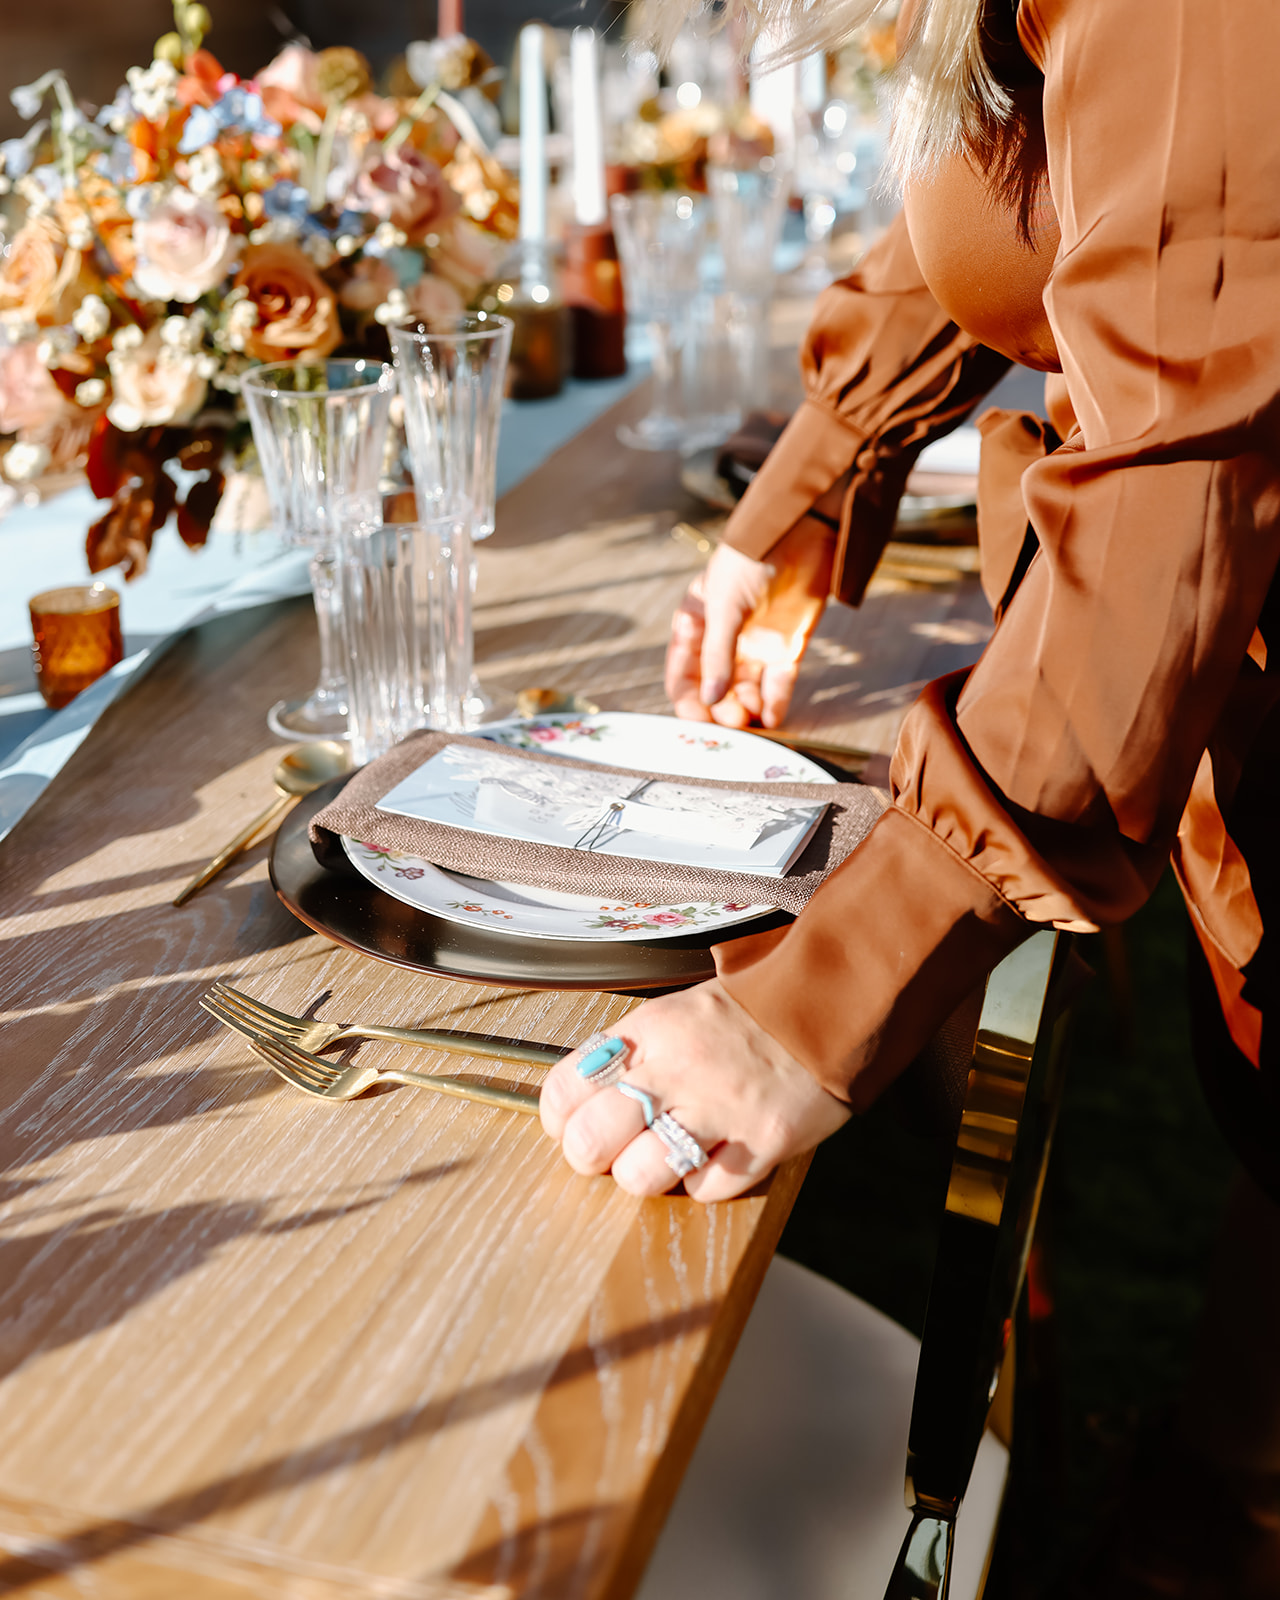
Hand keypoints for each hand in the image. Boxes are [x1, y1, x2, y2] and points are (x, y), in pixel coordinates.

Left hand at [539, 978, 849, 1200]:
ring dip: (646, 1176)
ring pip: (641, 1175)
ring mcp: (721, 1107)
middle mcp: (677, 1068)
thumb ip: (628, 1054)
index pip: (565, 1087)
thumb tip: (578, 1104)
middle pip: (591, 1140)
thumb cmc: (744, 1017)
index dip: (560, 1118)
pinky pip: (705, 1190)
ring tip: (665, 1156)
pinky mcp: (763, 1141)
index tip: (572, 1124)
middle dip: (592, 1156)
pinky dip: (704, 1183)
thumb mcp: (675, 1014)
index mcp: (648, 1031)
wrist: (828, 1007)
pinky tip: (716, 1156)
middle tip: (612, 1151)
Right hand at [665, 517, 834, 729]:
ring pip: (745, 690)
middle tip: (731, 723)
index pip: (683, 673)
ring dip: (746, 709)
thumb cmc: (753, 558)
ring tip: (752, 720)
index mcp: (697, 624)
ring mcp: (755, 644)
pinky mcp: (786, 646)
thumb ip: (717, 655)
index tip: (697, 722)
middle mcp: (723, 639)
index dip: (688, 700)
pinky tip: (772, 716)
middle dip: (720, 709)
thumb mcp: (726, 606)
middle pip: (715, 688)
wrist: (805, 531)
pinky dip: (774, 702)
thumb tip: (709, 699)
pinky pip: (777, 683)